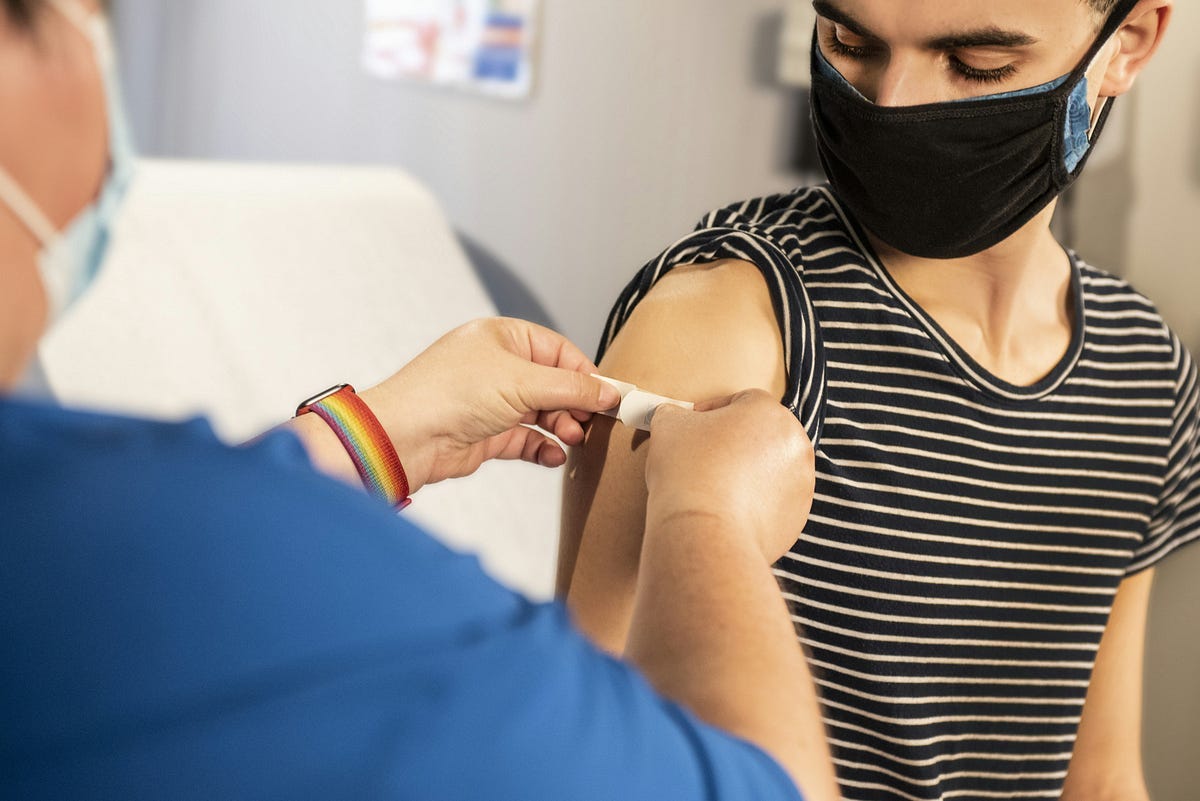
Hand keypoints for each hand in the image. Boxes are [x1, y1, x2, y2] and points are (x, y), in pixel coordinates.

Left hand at [361, 318, 620, 491]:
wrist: (405, 436)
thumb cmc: (448, 394)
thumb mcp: (522, 382)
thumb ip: (571, 388)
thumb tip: (608, 392)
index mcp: (502, 337)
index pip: (559, 351)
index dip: (586, 375)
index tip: (611, 396)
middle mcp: (496, 366)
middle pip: (553, 384)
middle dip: (575, 405)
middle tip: (593, 423)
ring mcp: (491, 402)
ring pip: (541, 413)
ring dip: (561, 427)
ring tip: (573, 438)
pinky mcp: (486, 434)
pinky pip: (525, 439)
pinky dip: (543, 447)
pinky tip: (555, 456)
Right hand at [643, 390, 814, 562]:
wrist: (704, 533)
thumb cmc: (688, 472)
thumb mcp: (669, 426)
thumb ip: (675, 414)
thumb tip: (674, 418)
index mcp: (770, 412)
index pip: (741, 401)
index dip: (712, 412)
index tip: (692, 428)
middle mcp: (795, 444)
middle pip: (760, 435)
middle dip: (734, 443)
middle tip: (703, 457)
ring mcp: (801, 482)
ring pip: (769, 469)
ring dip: (745, 472)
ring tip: (713, 486)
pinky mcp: (797, 517)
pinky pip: (773, 501)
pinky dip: (754, 503)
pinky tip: (726, 509)